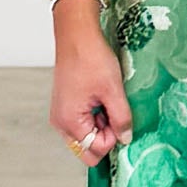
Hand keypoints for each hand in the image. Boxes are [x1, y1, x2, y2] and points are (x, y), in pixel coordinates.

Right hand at [49, 24, 132, 164]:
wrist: (77, 36)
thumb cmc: (91, 58)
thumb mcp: (114, 91)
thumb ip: (121, 119)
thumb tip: (126, 138)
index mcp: (70, 122)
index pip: (95, 150)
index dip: (113, 138)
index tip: (119, 118)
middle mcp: (60, 123)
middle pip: (86, 149)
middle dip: (104, 137)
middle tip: (114, 114)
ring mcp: (61, 115)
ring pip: (85, 137)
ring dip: (100, 126)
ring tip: (106, 101)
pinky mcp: (64, 107)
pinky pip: (81, 124)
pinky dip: (94, 117)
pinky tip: (99, 99)